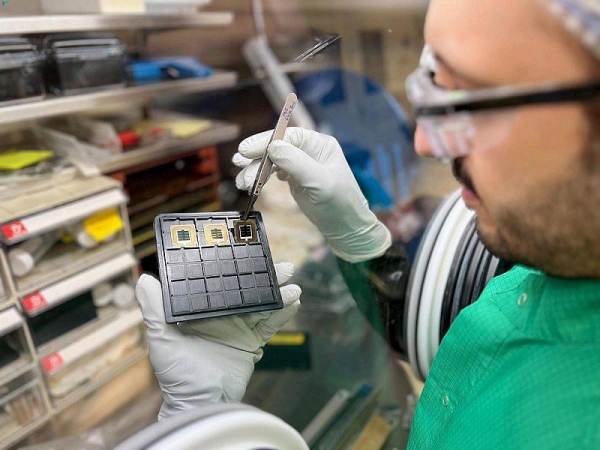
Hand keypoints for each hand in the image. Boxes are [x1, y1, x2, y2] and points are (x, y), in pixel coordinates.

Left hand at [135, 262, 300, 419]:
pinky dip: (282, 314)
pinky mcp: (252, 342)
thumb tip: (144, 279)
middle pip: (247, 289)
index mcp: (203, 308)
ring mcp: (239, 327)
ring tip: (292, 285)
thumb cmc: (176, 374)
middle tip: (282, 267)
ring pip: (263, 304)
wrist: (200, 402)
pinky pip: (270, 325)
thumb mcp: (161, 337)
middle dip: (265, 277)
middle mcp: (223, 315)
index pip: (222, 281)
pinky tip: (293, 302)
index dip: (236, 266)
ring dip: (278, 293)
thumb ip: (155, 308)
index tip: (248, 252)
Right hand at [234, 128, 390, 262]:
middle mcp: (309, 150)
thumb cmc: (340, 204)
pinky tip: (251, 186)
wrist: (346, 229)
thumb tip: (272, 147)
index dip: (265, 141)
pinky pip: (273, 172)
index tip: (246, 150)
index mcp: (320, 144)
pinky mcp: (295, 178)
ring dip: (255, 170)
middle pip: (277, 146)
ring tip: (243, 184)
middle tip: (238, 166)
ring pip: (272, 160)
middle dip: (257, 157)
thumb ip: (296, 163)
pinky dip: (261, 178)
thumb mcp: (320, 183)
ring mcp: (301, 164)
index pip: (289, 136)